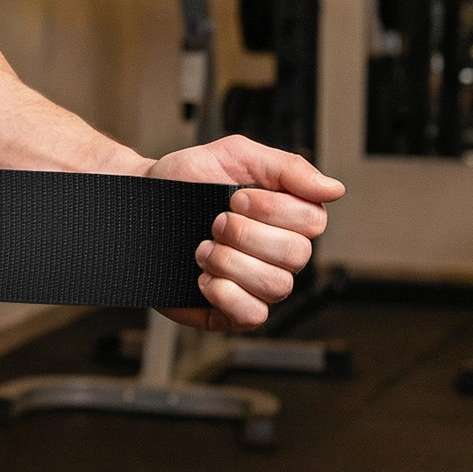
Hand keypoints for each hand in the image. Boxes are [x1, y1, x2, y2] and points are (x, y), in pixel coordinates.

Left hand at [147, 136, 343, 332]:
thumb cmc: (187, 180)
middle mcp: (278, 254)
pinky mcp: (230, 310)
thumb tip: (334, 189)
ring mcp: (256, 284)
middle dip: (246, 234)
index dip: (272, 209)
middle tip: (214, 222)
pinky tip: (203, 277)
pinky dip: (227, 296)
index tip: (235, 196)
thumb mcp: (236, 155)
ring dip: (231, 262)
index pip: (313, 222)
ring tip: (202, 247)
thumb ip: (286, 167)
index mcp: (287, 217)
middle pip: (296, 256)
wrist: (139, 202)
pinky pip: (252, 316)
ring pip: (276, 286)